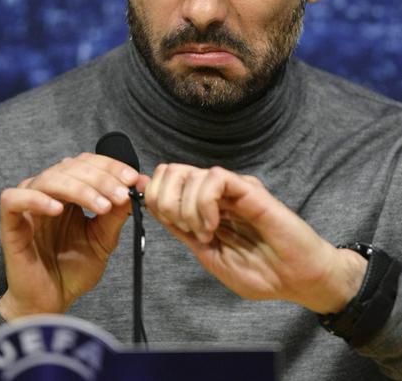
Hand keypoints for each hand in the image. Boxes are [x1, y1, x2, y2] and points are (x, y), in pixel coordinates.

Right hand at [0, 153, 148, 319]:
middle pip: (71, 168)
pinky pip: (14, 199)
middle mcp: (48, 192)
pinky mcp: (10, 223)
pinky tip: (58, 210)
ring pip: (49, 179)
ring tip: (102, 205)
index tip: (133, 179)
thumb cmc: (73, 268)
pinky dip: (37, 199)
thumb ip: (117, 213)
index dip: (111, 167)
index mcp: (69, 191)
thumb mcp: (103, 238)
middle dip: (101, 179)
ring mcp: (28, 205)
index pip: (88, 164)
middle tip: (122, 194)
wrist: (51, 301)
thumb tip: (137, 186)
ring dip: (80, 188)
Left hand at [143, 164, 366, 313]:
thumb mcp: (209, 256)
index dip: (152, 195)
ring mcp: (233, 189)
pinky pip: (216, 177)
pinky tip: (214, 225)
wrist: (300, 279)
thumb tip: (151, 206)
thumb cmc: (262, 271)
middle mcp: (216, 191)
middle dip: (166, 201)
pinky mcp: (250, 189)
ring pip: (189, 174)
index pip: (165, 181)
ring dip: (187, 208)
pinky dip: (204, 202)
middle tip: (187, 230)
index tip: (164, 220)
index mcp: (204, 205)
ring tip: (207, 233)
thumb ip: (182, 230)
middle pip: (171, 171)